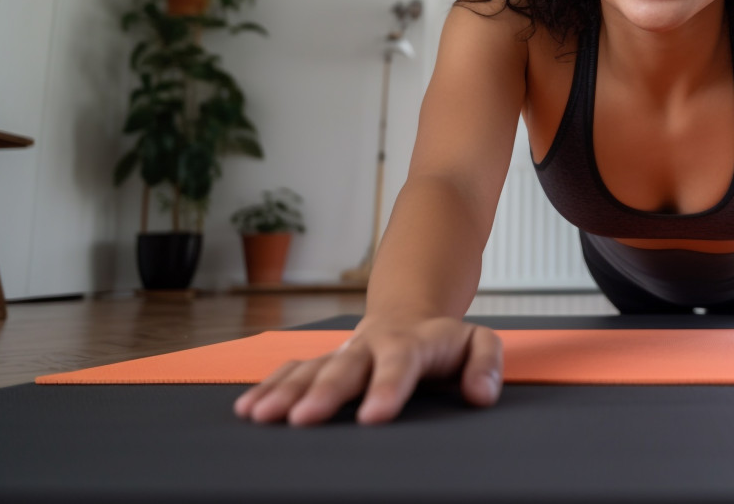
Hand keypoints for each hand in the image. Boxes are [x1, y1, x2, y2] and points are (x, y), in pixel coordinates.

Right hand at [233, 316, 503, 425]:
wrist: (411, 314)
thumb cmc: (445, 342)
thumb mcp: (478, 343)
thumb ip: (485, 364)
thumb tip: (482, 394)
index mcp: (412, 342)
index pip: (400, 363)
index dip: (387, 388)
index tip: (373, 417)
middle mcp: (371, 345)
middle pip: (346, 366)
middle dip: (323, 392)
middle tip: (303, 419)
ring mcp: (343, 352)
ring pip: (312, 368)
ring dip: (286, 391)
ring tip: (262, 416)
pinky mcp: (323, 361)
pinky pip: (293, 371)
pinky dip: (270, 387)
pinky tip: (248, 409)